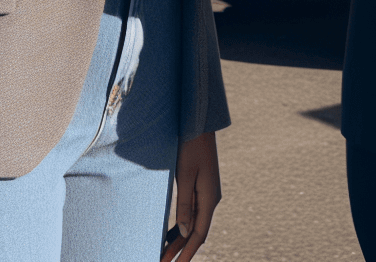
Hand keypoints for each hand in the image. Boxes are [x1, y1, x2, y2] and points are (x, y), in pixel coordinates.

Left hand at [172, 131, 220, 261]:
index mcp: (209, 199)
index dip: (187, 253)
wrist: (199, 125)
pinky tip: (171, 232)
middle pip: (196, 232)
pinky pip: (192, 212)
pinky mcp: (200, 187)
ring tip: (164, 253)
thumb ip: (185, 205)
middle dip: (181, 250)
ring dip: (180, 239)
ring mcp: (206, 193)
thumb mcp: (185, 176)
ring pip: (194, 223)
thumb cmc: (190, 148)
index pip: (199, 235)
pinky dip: (182, 225)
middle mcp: (210, 199)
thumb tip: (184, 233)